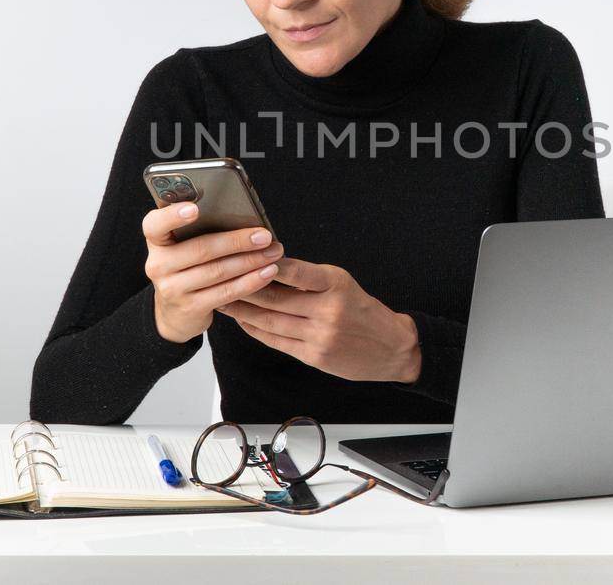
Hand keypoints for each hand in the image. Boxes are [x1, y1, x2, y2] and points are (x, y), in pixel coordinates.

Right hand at [143, 201, 284, 343]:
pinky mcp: (190, 308)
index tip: (195, 209)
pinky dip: (250, 282)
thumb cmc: (186, 267)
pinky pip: (225, 293)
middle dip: (237, 241)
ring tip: (273, 253)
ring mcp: (172, 289)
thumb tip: (242, 216)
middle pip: (201, 249)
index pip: (154, 224)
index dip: (173, 216)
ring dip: (250, 261)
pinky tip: (267, 273)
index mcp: (156, 241)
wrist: (174, 312)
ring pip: (217, 271)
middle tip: (264, 236)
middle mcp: (158, 264)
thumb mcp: (182, 246)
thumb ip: (199, 230)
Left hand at [216, 257, 422, 383]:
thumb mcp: (342, 283)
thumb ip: (309, 278)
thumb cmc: (363, 311)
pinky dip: (256, 330)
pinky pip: (276, 341)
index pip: (296, 271)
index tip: (243, 257)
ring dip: (243, 311)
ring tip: (224, 299)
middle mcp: (328, 309)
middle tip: (221, 278)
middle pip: (275, 298)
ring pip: (270, 321)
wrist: (391, 346)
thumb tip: (269, 267)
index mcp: (336, 284)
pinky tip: (243, 321)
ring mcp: (320, 335)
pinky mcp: (314, 355)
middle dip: (244, 288)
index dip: (266, 266)